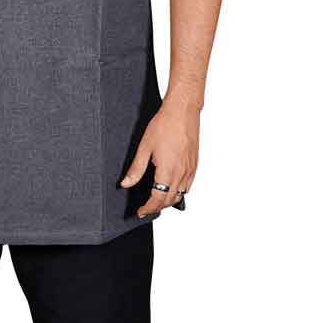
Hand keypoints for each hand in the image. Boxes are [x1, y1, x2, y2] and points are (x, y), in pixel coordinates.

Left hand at [119, 101, 199, 216]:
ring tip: (156, 199)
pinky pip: (188, 186)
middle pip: (169, 200)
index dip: (148, 208)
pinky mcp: (195, 164)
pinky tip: (170, 186)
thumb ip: (136, 168)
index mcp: (168, 170)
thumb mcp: (145, 146)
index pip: (158, 199)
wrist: (182, 111)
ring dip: (168, 200)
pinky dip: (179, 191)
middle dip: (157, 207)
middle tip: (146, 208)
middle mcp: (182, 173)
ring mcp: (190, 169)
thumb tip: (126, 183)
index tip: (141, 211)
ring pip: (180, 195)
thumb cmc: (164, 124)